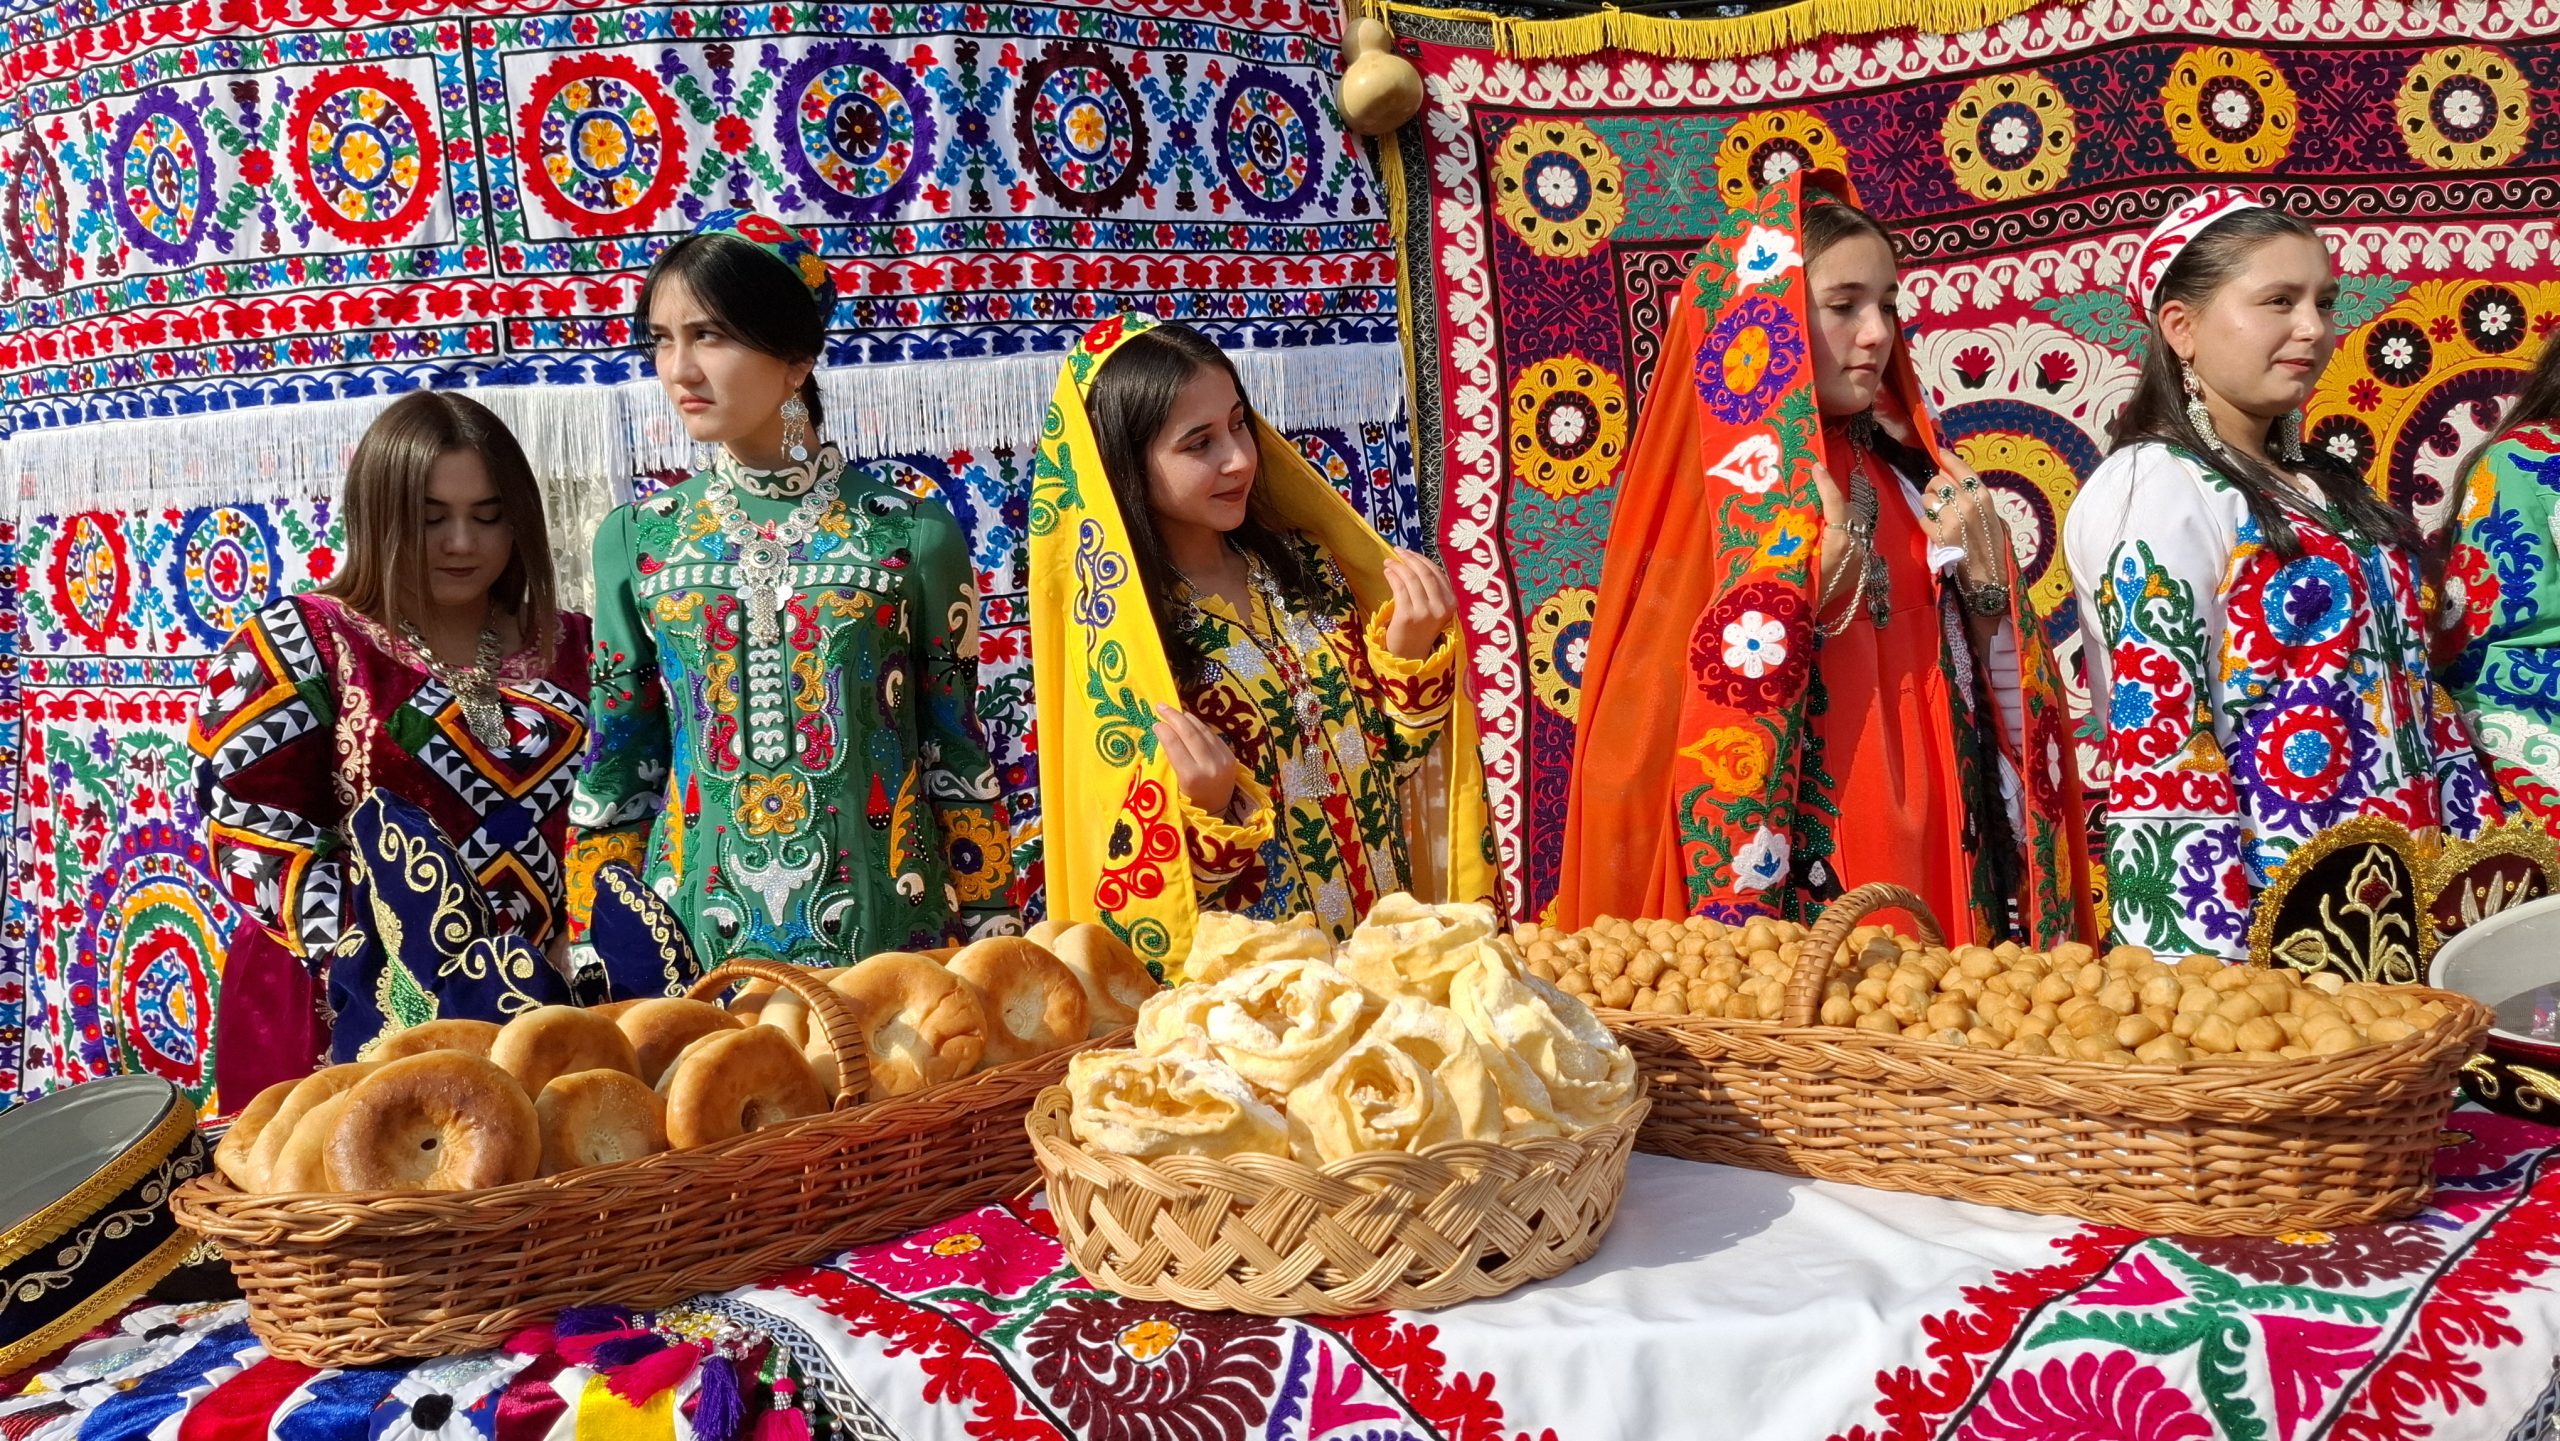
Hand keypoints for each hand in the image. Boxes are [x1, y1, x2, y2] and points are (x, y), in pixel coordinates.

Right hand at [1155, 708, 1241, 816]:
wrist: (1217, 811)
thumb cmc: (1189, 802)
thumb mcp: (1176, 784)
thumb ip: (1173, 759)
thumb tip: (1164, 732)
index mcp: (1192, 777)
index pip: (1175, 746)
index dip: (1164, 731)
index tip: (1155, 723)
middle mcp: (1209, 766)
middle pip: (1189, 734)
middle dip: (1174, 717)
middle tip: (1161, 706)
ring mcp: (1223, 760)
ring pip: (1203, 731)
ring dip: (1187, 718)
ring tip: (1174, 711)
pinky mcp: (1230, 756)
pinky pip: (1213, 736)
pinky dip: (1200, 726)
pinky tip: (1190, 720)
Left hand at [1380, 547, 1457, 660]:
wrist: (1409, 655)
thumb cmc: (1420, 628)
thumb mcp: (1433, 608)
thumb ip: (1430, 588)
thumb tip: (1413, 561)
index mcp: (1451, 603)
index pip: (1437, 573)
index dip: (1422, 559)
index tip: (1408, 553)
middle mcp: (1441, 607)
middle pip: (1425, 573)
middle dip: (1409, 558)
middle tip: (1397, 552)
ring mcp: (1425, 612)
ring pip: (1411, 579)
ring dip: (1398, 566)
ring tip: (1388, 563)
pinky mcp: (1408, 616)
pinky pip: (1399, 588)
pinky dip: (1392, 576)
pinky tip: (1387, 573)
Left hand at [1920, 459, 2010, 586]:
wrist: (1989, 577)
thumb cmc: (1993, 547)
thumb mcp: (1991, 516)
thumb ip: (1975, 498)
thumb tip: (1953, 478)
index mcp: (1984, 497)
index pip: (1962, 469)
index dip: (1948, 459)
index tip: (1939, 454)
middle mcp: (1968, 503)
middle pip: (1938, 481)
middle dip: (1934, 488)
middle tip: (1939, 498)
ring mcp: (1952, 518)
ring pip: (1927, 499)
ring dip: (1929, 506)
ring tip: (1938, 517)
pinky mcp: (1939, 534)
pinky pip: (1923, 519)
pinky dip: (1927, 525)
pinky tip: (1937, 533)